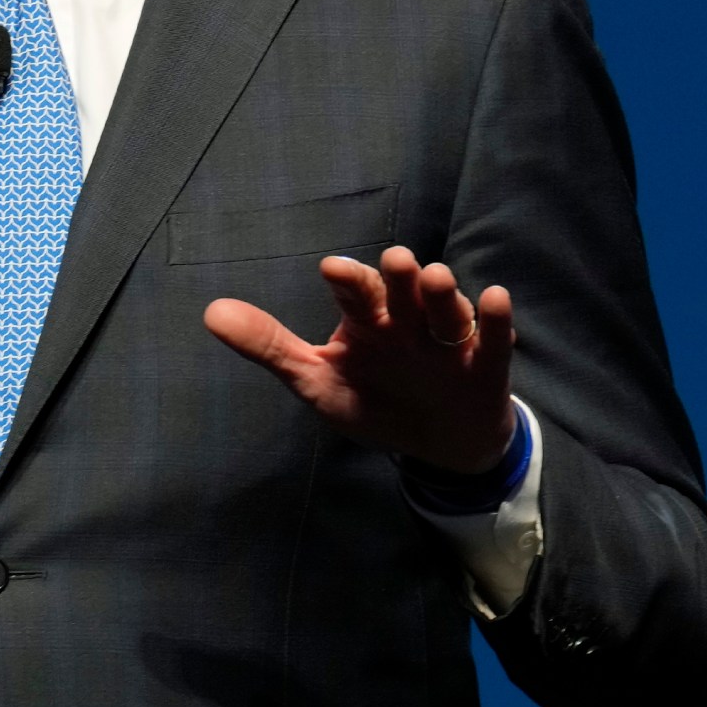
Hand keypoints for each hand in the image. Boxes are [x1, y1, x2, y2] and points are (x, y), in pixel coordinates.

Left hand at [203, 245, 516, 474]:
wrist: (440, 445)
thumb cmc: (375, 400)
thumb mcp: (317, 380)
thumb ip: (270, 347)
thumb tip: (211, 312)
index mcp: (368, 321)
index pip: (357, 295)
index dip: (348, 282)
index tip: (332, 270)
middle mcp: (410, 321)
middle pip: (404, 293)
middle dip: (399, 278)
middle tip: (395, 261)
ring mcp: (450, 342)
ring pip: (447, 310)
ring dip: (443, 293)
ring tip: (436, 278)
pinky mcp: (487, 366)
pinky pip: (494, 339)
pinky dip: (496, 320)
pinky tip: (494, 298)